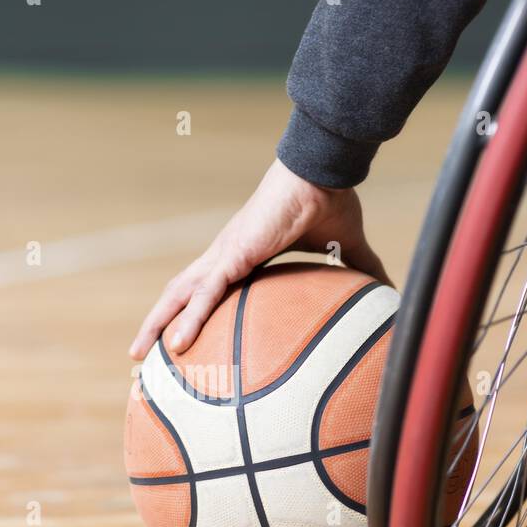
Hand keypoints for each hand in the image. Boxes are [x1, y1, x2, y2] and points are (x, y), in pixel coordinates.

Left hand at [128, 158, 388, 359]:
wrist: (324, 171)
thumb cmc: (330, 201)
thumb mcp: (347, 248)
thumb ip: (361, 270)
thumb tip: (389, 293)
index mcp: (241, 257)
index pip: (205, 291)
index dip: (188, 313)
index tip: (176, 342)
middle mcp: (224, 257)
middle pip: (179, 296)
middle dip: (157, 324)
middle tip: (138, 356)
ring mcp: (224, 255)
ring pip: (179, 296)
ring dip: (157, 324)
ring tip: (137, 355)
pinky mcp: (233, 254)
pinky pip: (205, 293)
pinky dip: (189, 318)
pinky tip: (175, 344)